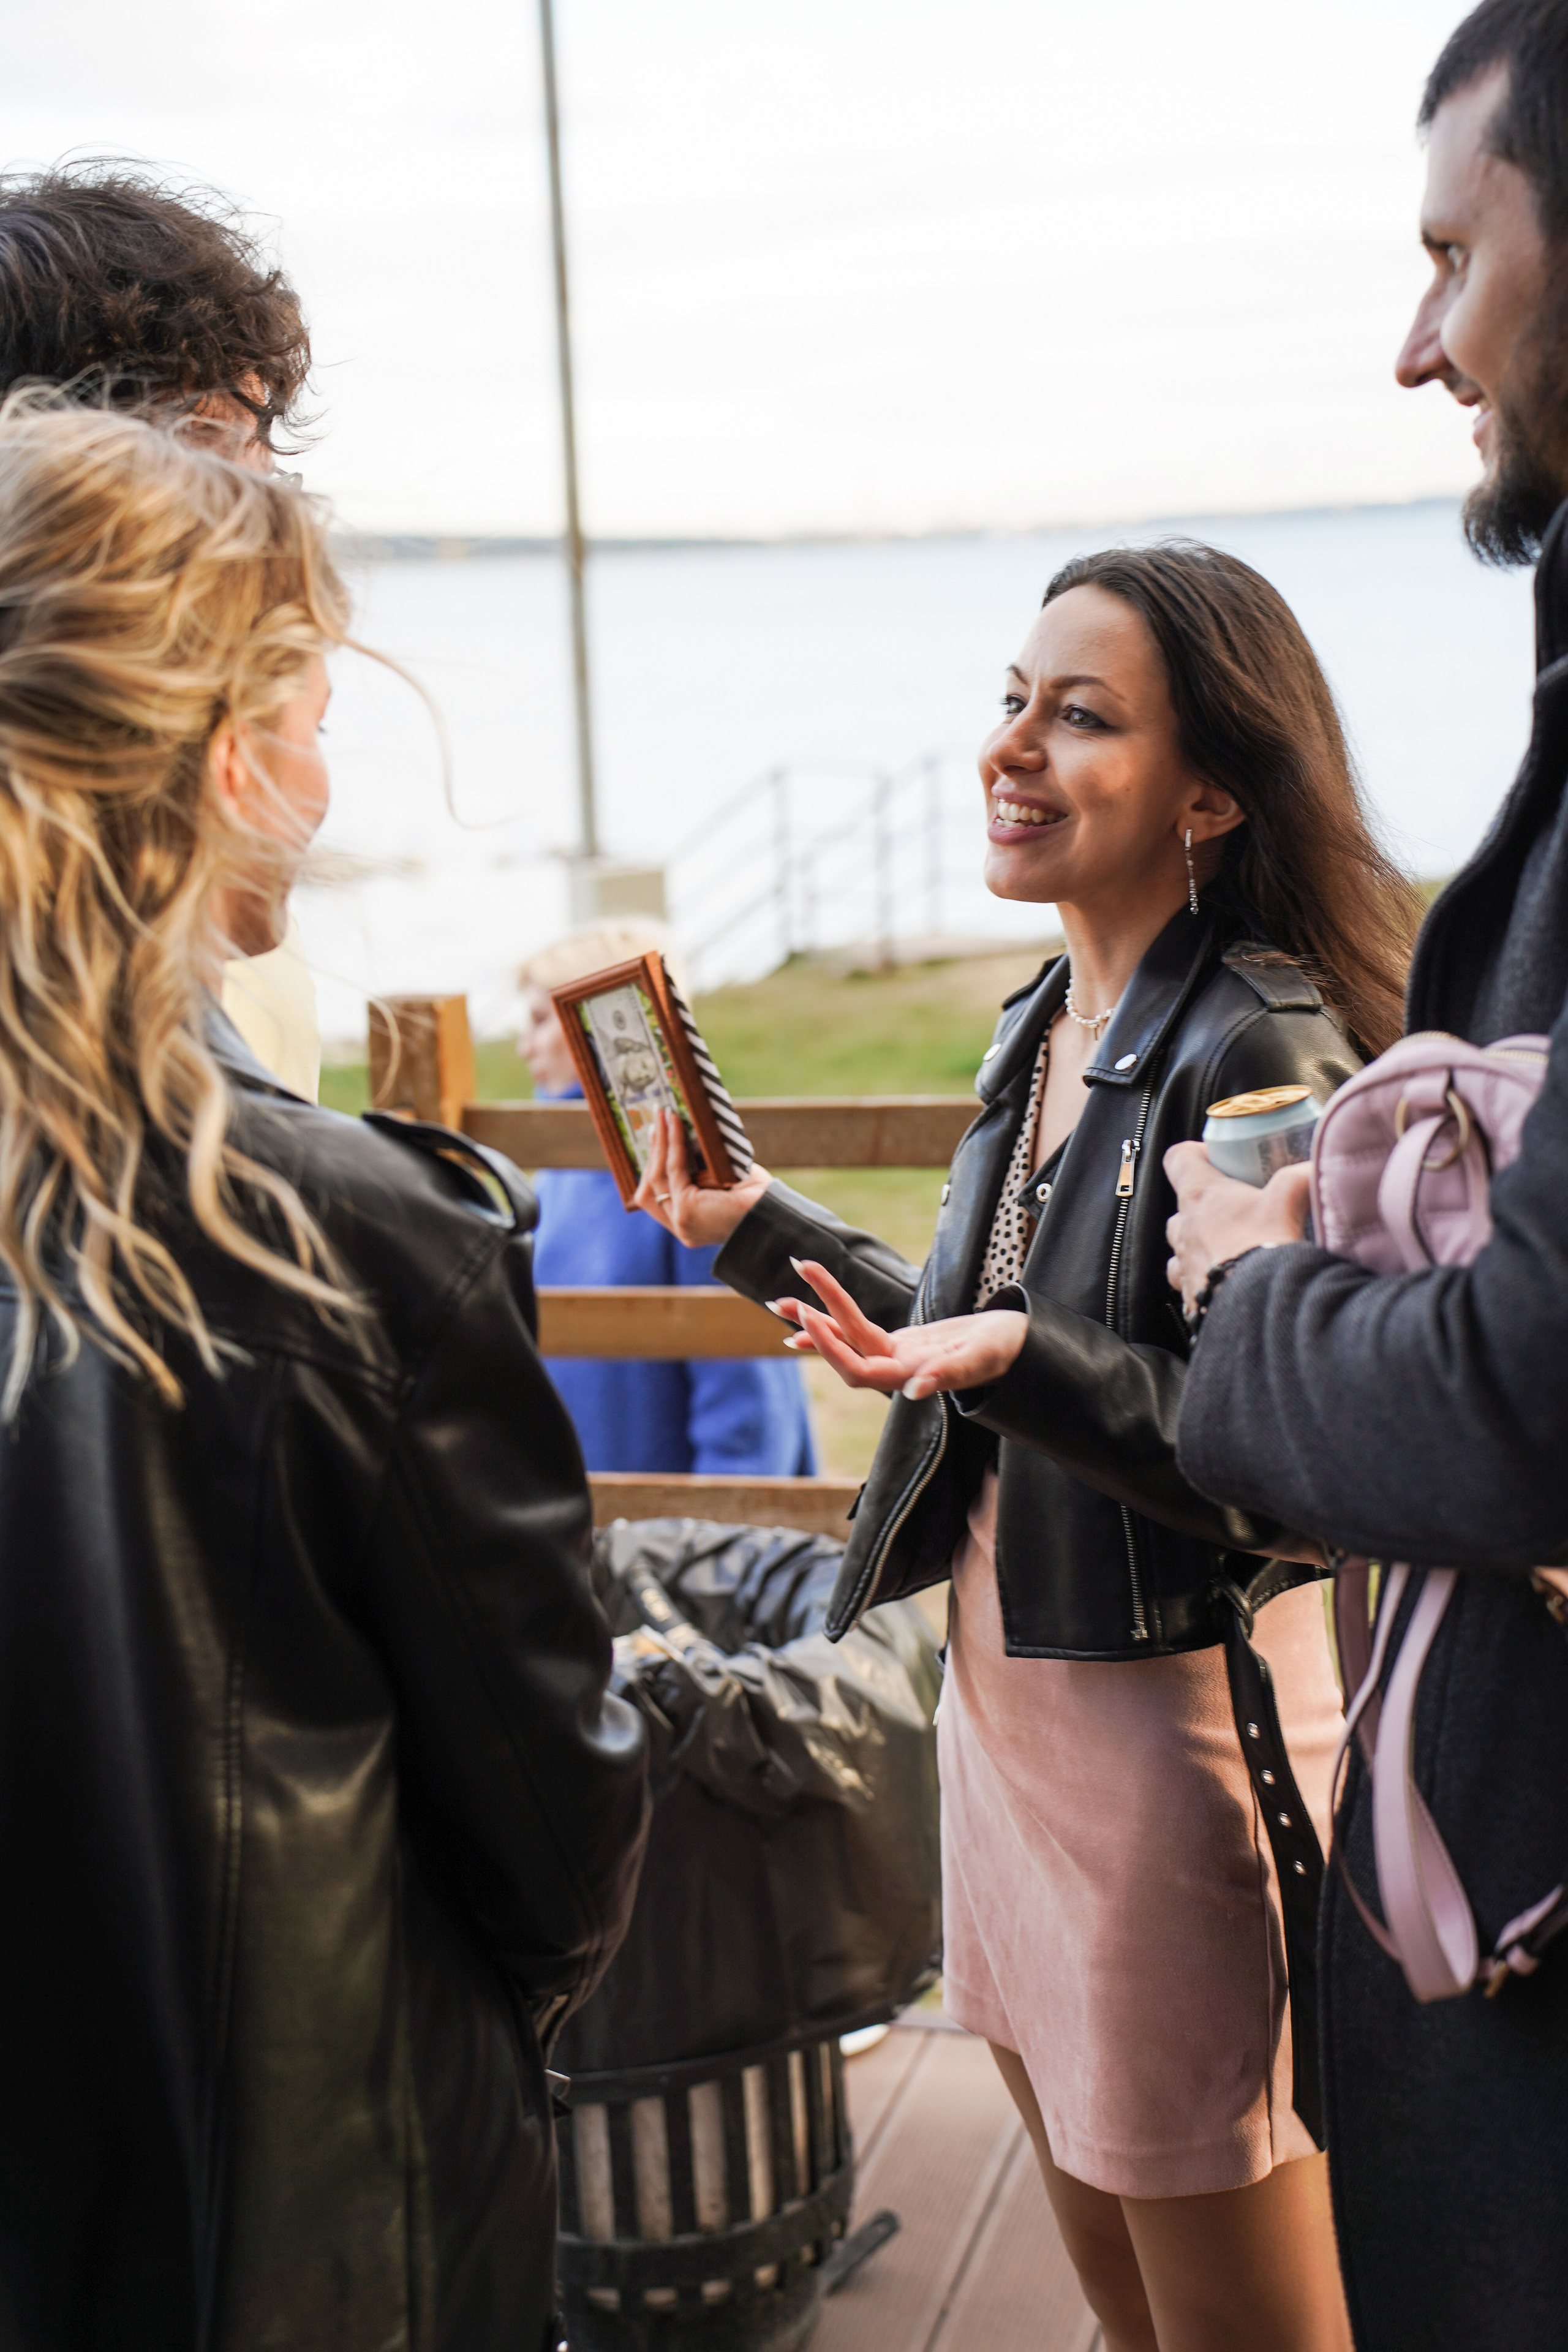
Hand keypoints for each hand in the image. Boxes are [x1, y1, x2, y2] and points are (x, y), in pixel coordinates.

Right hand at [632, 1107, 770, 1246]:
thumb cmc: (756, 1197)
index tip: (656, 1135)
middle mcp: (681, 1227)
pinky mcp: (686, 1210)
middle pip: (650, 1188)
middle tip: (657, 1120)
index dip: (654, 1164)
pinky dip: (672, 1145)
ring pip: (656, 1177)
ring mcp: (681, 1220)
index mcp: (689, 1223)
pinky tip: (674, 1124)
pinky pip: (673, 1170)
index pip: (658, 1195)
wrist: (777, 1213)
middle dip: (652, 1151)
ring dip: (658, 1144)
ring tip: (663, 1116)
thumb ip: (699, 1170)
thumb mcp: (720, 1181)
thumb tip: (683, 1135)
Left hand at [773, 1257, 1027, 1399]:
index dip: (833, 1348)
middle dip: (814, 1325)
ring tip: (779, 1299)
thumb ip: (950, 1375)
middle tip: (783, 1299)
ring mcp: (897, 1356)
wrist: (1018, 1343)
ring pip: (847, 1337)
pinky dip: (833, 1320)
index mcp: (913, 1376)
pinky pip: (859, 1331)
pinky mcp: (900, 1343)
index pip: (861, 1370)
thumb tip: (915, 1391)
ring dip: (815, 1318)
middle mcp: (898, 1369)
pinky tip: (806, 1310)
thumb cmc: (1007, 1350)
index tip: (811, 1317)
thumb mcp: (982, 1358)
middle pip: (845, 1350)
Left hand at [1163, 1143, 1310, 1316]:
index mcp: (1200, 1196)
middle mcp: (1184, 1229)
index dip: (1193, 1154)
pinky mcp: (1191, 1297)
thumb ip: (1300, 1177)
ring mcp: (1184, 1265)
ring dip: (1200, 1246)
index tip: (1213, 1156)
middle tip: (1234, 1209)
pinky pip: (1191, 1284)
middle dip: (1204, 1207)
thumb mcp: (1288, 1200)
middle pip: (1182, 1207)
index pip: (1178, 1159)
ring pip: (1182, 1248)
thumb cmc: (1263, 1248)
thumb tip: (1314, 1166)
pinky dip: (1206, 1281)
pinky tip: (1229, 1283)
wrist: (1256, 1307)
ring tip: (1230, 1249)